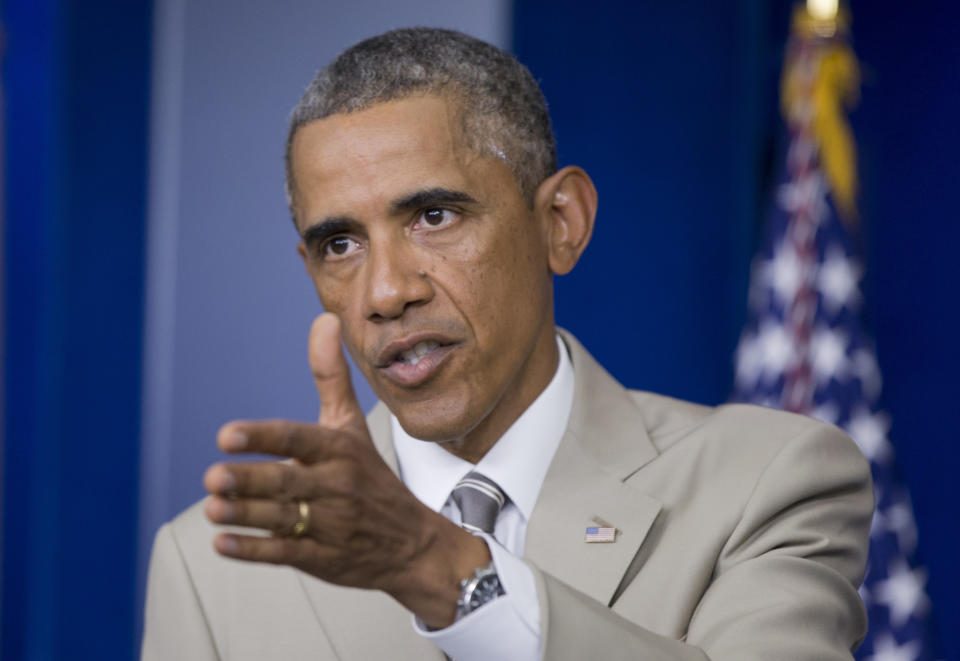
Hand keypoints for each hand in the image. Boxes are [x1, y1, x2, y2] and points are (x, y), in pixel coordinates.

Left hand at [203, 313, 489, 626]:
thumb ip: (331, 376)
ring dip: (245, 514)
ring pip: (283, 518)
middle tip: (213, 476)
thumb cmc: (372, 477)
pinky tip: (223, 543)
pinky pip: (285, 554)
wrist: (413, 543)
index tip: (226, 435)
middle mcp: (335, 485)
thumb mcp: (352, 426)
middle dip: (249, 480)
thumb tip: (324, 318)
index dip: (262, 437)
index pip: (298, 439)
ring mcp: (330, 524)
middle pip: (286, 482)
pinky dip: (253, 550)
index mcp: (339, 450)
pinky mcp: (322, 558)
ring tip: (212, 508)